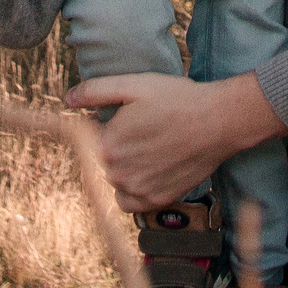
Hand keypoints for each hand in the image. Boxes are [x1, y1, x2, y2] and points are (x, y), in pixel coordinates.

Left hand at [68, 72, 286, 209]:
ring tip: (151, 148)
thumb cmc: (177, 99)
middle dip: (117, 146)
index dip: (107, 125)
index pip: (90, 139)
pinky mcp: (156, 201)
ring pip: (116, 181)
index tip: (129, 117)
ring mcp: (137, 190)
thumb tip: (68, 98)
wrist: (218, 122)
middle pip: (104, 160)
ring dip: (125, 168)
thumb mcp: (134, 85)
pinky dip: (135, 190)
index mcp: (106, 145)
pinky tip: (152, 170)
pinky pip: (130, 202)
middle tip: (145, 129)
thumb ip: (96, 91)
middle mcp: (117, 173)